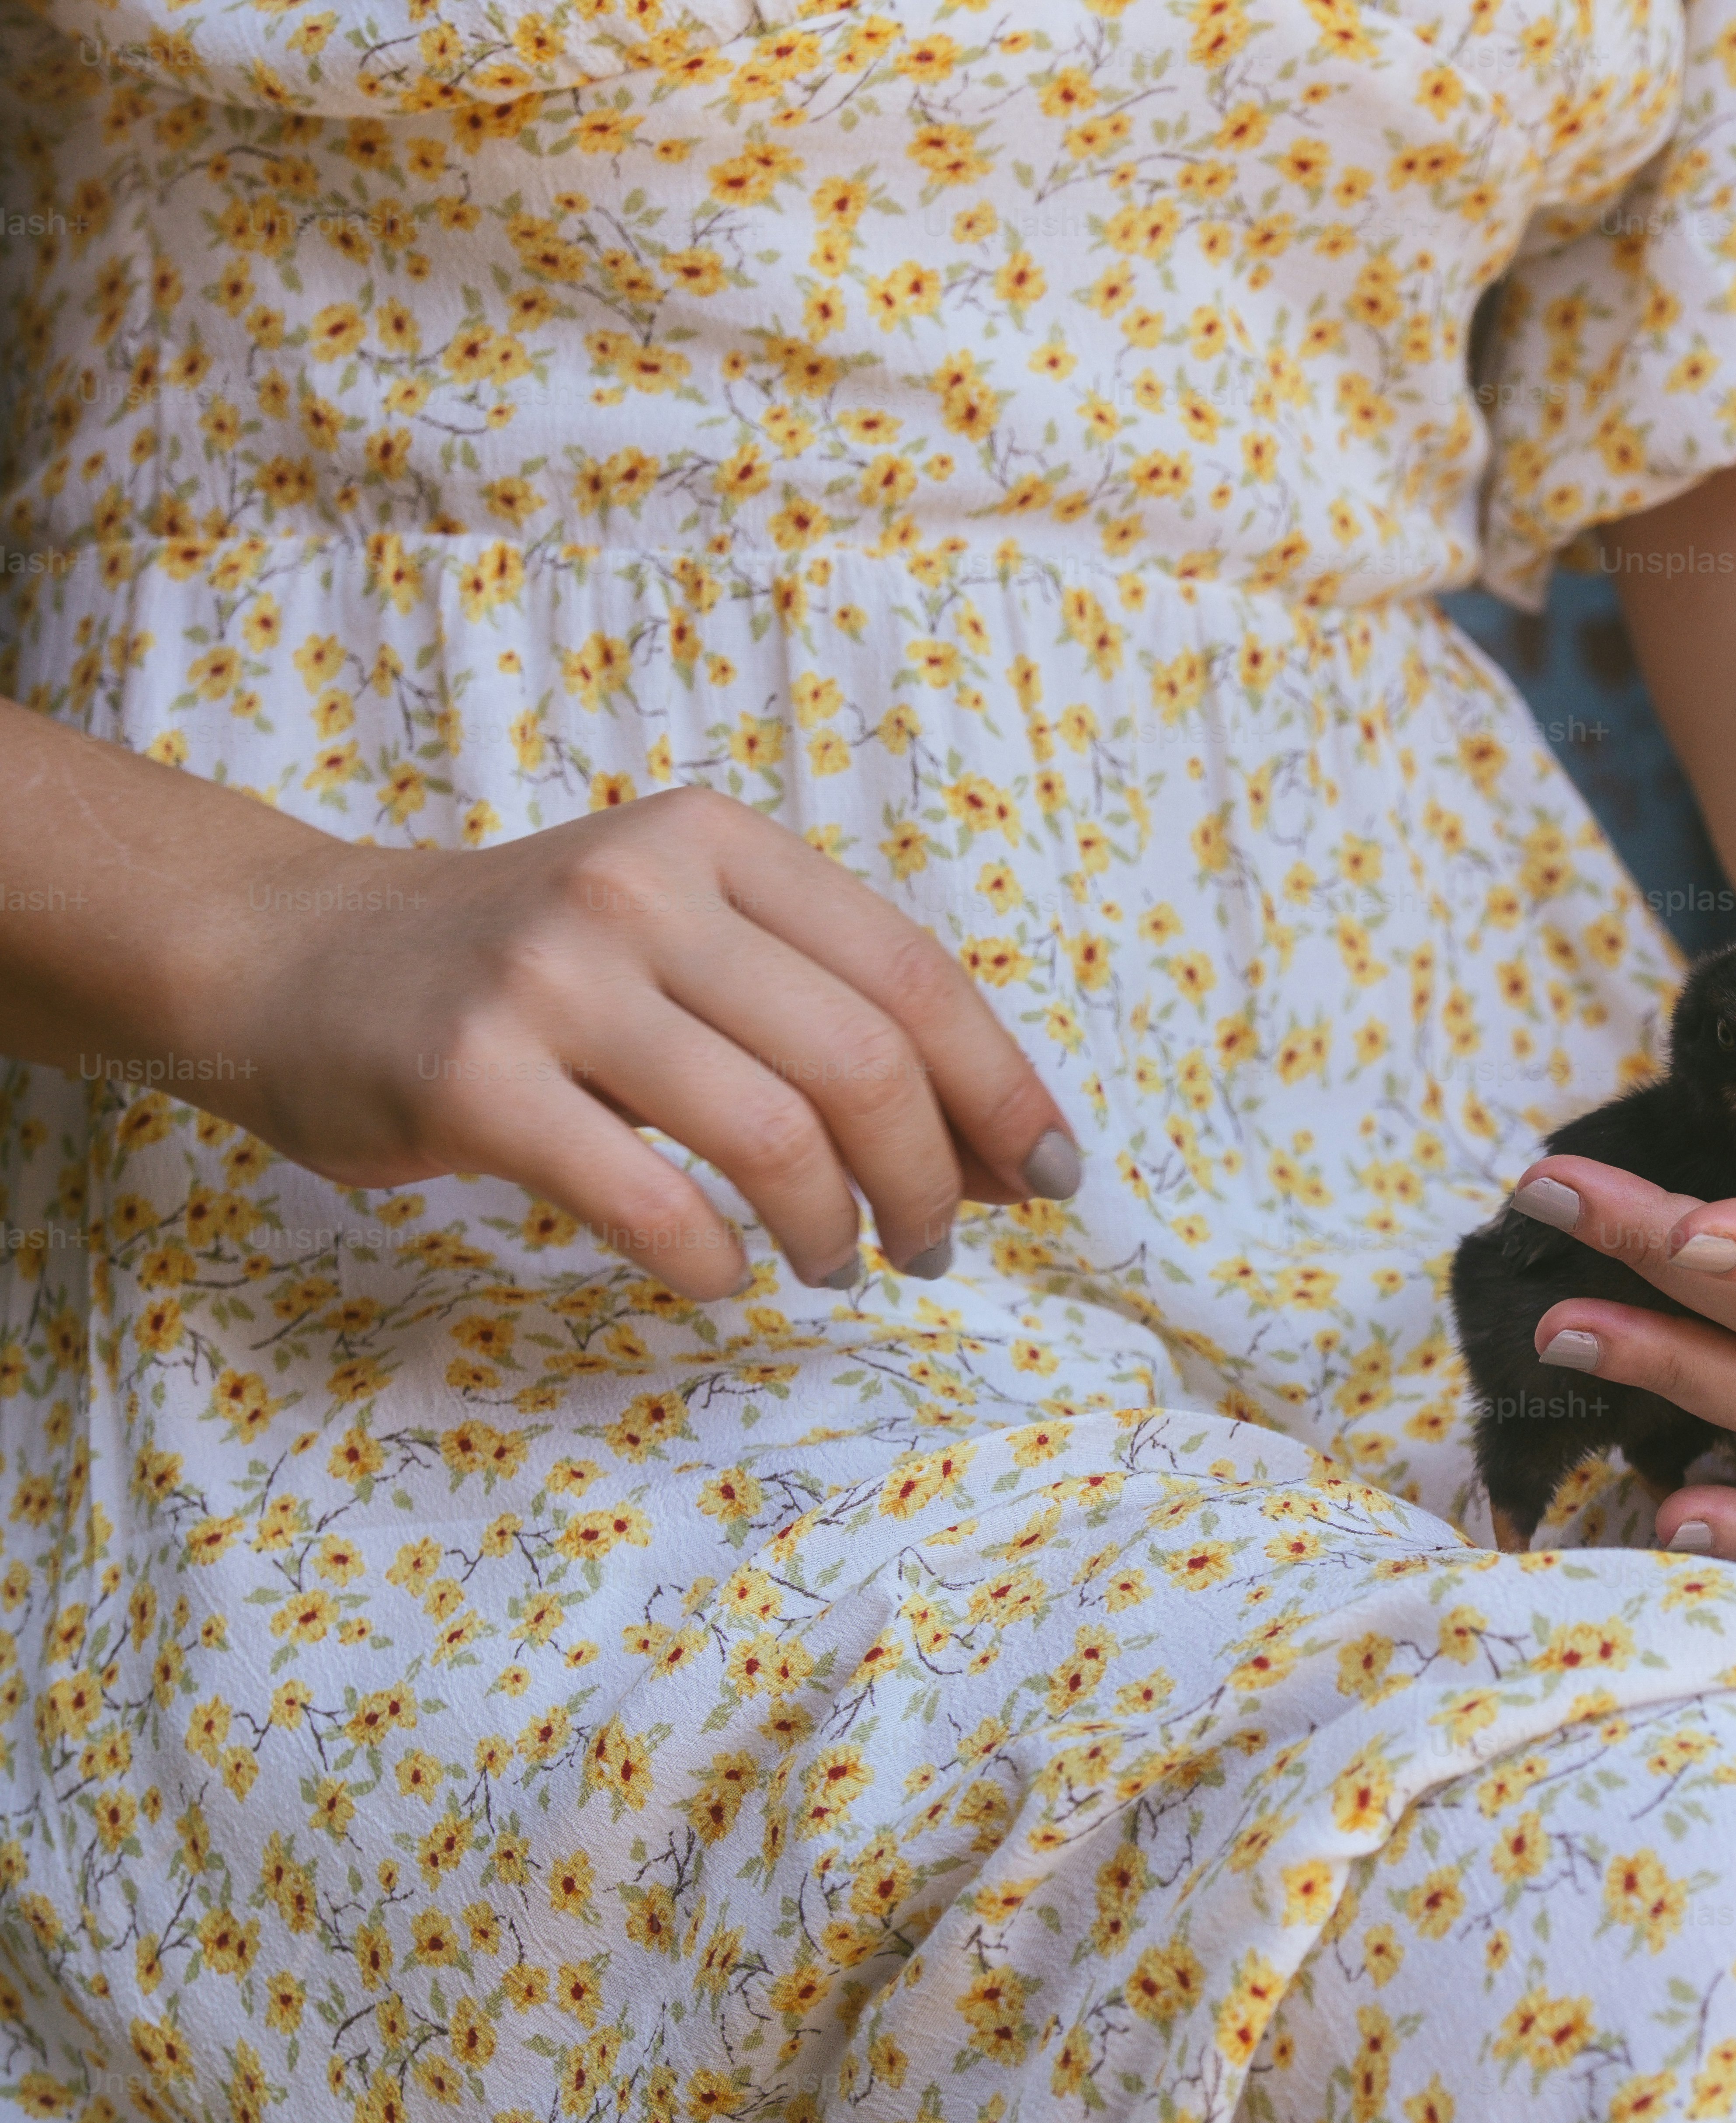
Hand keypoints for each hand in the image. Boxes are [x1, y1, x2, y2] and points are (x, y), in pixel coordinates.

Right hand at [180, 786, 1079, 1300]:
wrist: (294, 955)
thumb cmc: (528, 970)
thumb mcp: (690, 948)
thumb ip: (836, 1025)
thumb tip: (1004, 1155)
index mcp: (718, 845)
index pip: (915, 978)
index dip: (1002, 1092)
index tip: (1052, 1178)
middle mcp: (641, 889)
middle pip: (863, 1061)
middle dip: (928, 1182)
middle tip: (927, 1251)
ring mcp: (551, 980)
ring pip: (774, 1134)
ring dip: (834, 1230)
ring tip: (834, 1266)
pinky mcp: (472, 1078)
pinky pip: (648, 1199)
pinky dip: (714, 1259)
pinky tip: (726, 1274)